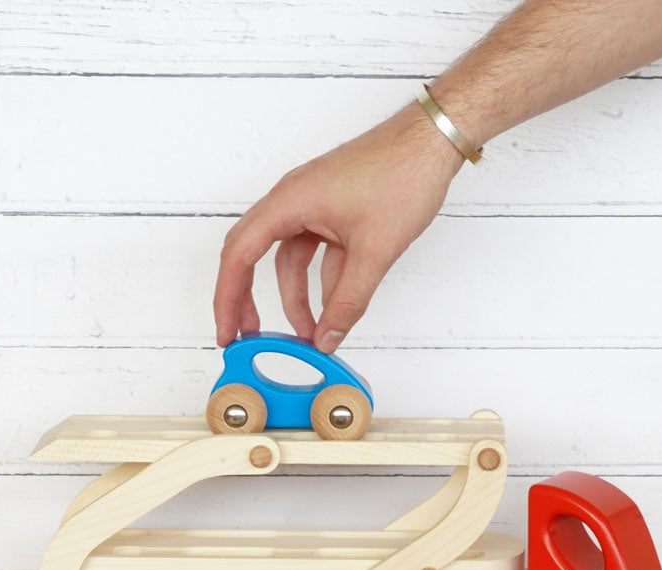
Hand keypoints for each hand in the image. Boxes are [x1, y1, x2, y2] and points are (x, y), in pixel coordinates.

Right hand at [214, 102, 462, 352]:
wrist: (434, 140)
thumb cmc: (403, 173)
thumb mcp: (373, 252)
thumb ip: (347, 302)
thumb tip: (327, 338)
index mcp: (289, 202)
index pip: (239, 256)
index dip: (228, 299)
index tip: (227, 332)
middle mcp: (292, 200)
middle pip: (253, 257)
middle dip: (249, 300)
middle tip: (248, 337)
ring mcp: (312, 204)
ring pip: (290, 260)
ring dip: (296, 297)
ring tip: (308, 334)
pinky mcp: (333, 210)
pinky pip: (316, 253)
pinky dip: (321, 282)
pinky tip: (331, 309)